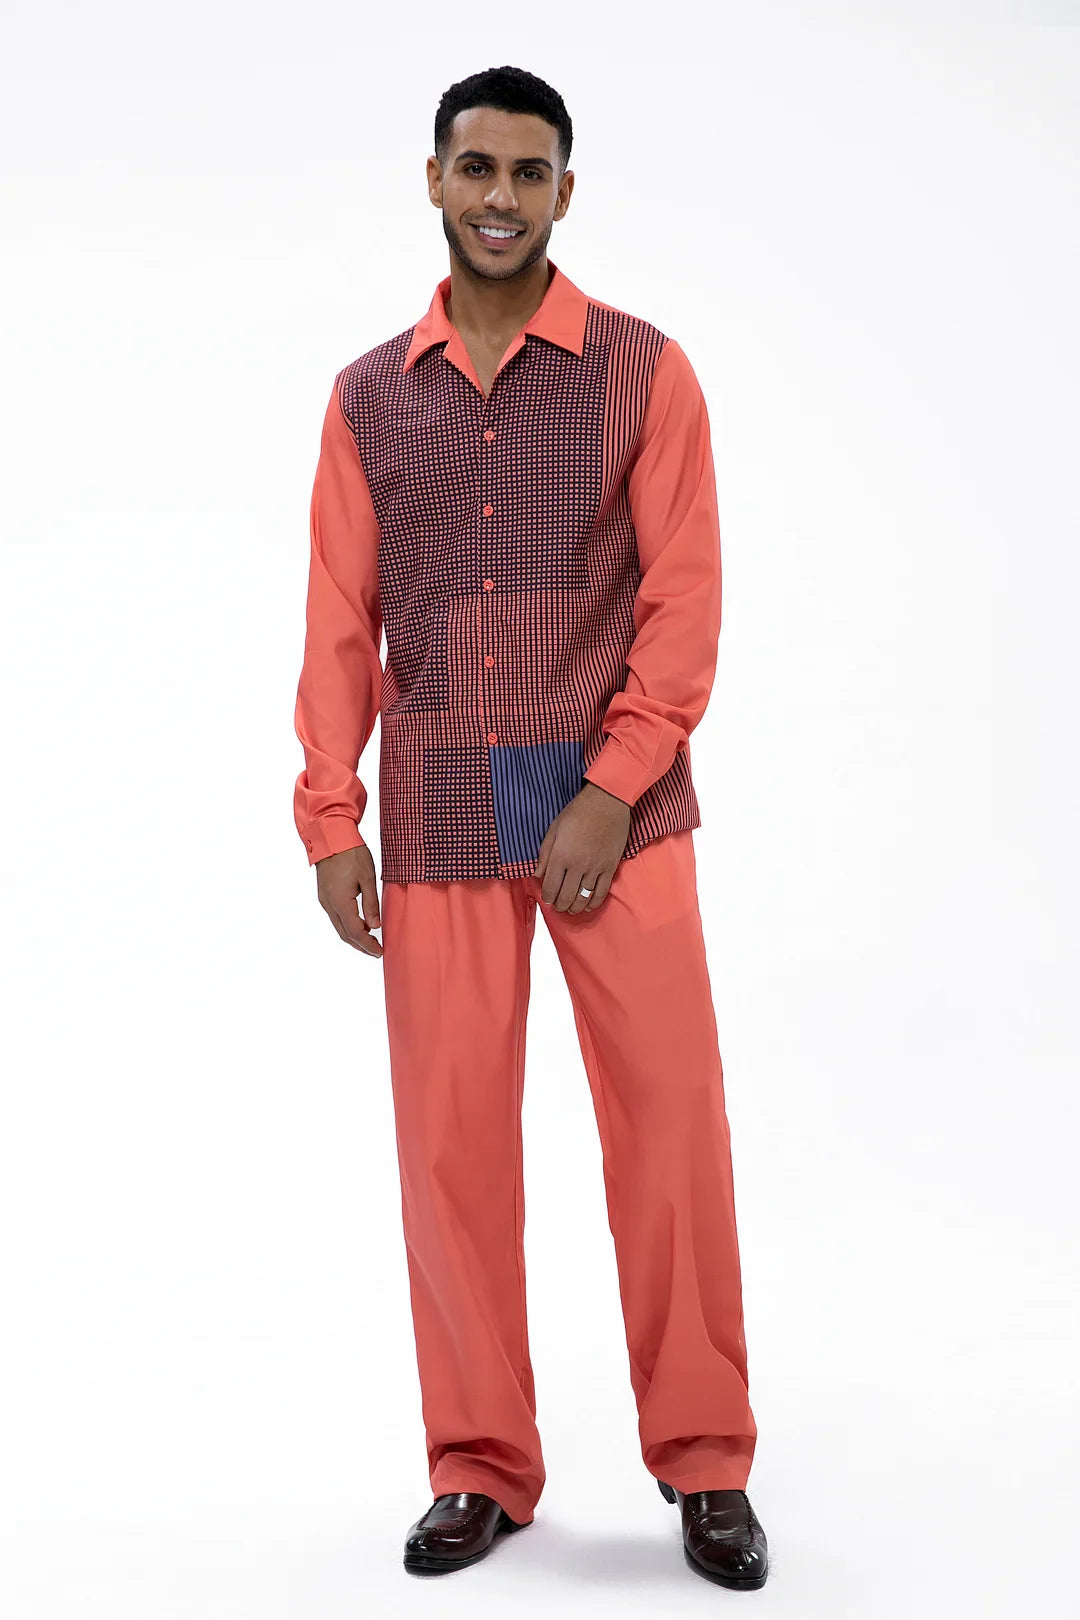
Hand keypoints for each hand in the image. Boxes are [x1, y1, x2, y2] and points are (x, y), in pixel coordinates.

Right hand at [315, 843, 382, 956]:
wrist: (331, 836)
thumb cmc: (351, 854)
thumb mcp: (368, 878)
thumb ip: (371, 904)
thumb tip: (375, 926)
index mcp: (340, 902)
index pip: (355, 932)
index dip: (368, 945)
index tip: (380, 952)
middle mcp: (329, 905)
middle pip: (344, 934)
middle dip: (360, 945)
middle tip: (376, 951)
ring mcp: (324, 900)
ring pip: (339, 927)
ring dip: (353, 936)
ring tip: (370, 940)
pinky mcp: (324, 895)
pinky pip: (335, 917)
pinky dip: (347, 925)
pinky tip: (359, 923)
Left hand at [534, 781, 630, 911]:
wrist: (607, 803)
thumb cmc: (577, 813)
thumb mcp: (554, 829)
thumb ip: (544, 854)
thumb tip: (537, 875)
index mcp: (561, 855)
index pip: (550, 887)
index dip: (547, 897)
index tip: (547, 899)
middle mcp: (578, 865)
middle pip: (566, 896)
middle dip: (559, 905)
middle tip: (557, 906)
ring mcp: (595, 867)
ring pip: (583, 898)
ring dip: (575, 907)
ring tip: (570, 909)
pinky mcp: (610, 867)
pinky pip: (601, 892)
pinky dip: (594, 903)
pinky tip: (588, 906)